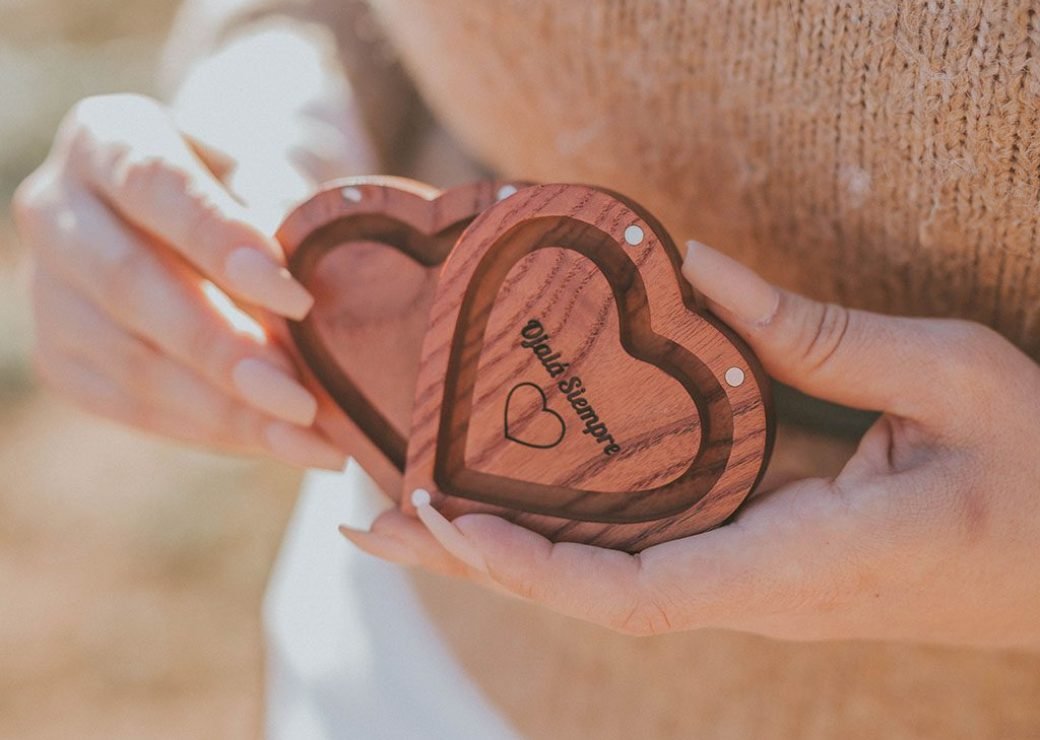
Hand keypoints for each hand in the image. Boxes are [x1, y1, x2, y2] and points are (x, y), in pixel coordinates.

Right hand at [13, 93, 343, 468]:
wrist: (197, 219)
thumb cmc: (244, 190)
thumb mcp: (269, 177)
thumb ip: (281, 222)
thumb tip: (306, 305)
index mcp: (107, 138)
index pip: (156, 186)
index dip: (221, 243)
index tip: (296, 298)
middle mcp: (56, 210)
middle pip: (129, 285)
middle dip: (221, 349)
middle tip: (300, 399)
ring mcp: (48, 292)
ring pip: (130, 362)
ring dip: (227, 410)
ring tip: (308, 438)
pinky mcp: (61, 358)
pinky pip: (134, 408)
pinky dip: (212, 429)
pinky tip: (277, 444)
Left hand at [342, 240, 1039, 648]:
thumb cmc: (1038, 470)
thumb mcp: (944, 380)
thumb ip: (814, 335)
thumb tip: (693, 273)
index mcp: (799, 564)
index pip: (635, 593)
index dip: (531, 566)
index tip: (441, 521)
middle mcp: (757, 586)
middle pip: (586, 589)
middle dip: (472, 560)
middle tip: (366, 510)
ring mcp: (754, 576)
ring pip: (603, 571)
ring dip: (501, 542)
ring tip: (406, 498)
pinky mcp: (760, 553)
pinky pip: (645, 544)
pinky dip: (566, 522)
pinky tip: (517, 486)